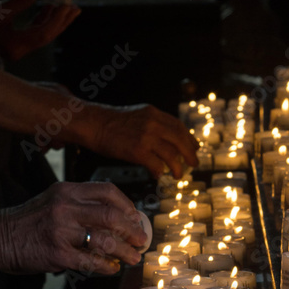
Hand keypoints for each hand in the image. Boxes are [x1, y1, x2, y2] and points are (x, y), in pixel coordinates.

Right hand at [0, 0, 80, 60]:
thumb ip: (19, 1)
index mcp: (16, 46)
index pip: (44, 34)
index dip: (57, 20)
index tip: (67, 6)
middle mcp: (21, 50)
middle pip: (48, 36)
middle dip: (63, 21)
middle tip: (76, 8)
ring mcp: (19, 48)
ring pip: (44, 34)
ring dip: (55, 20)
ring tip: (67, 6)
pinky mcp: (17, 43)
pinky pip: (35, 32)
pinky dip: (43, 20)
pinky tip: (49, 8)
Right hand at [0, 181, 146, 274]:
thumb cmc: (25, 221)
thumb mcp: (51, 200)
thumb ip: (78, 204)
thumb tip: (114, 217)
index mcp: (66, 190)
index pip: (107, 191)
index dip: (127, 205)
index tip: (135, 217)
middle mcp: (65, 207)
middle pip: (111, 215)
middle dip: (132, 230)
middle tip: (141, 240)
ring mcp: (61, 231)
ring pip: (105, 240)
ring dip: (125, 251)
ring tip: (133, 257)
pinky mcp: (57, 254)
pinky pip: (91, 261)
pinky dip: (106, 266)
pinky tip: (112, 268)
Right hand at [85, 103, 199, 177]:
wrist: (93, 124)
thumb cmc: (111, 123)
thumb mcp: (137, 115)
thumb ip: (153, 124)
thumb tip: (168, 138)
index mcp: (154, 114)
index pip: (178, 126)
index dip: (189, 138)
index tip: (194, 147)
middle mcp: (153, 123)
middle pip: (180, 140)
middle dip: (190, 154)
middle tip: (194, 163)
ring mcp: (146, 137)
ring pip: (172, 155)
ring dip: (178, 167)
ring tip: (178, 175)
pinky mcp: (138, 151)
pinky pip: (157, 165)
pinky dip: (160, 171)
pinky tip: (159, 175)